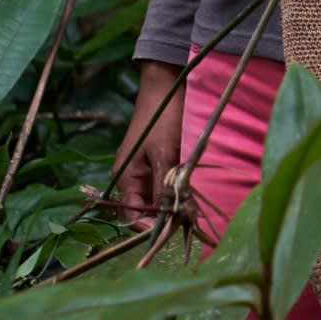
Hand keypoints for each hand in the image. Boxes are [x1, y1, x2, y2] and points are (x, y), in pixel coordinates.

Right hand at [109, 61, 185, 223]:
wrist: (167, 86)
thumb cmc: (161, 117)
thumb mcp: (163, 154)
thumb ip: (163, 187)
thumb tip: (167, 219)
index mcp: (125, 178)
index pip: (132, 217)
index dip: (150, 229)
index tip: (173, 233)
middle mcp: (134, 179)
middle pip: (147, 212)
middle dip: (166, 219)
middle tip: (188, 223)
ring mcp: (148, 171)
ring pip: (160, 200)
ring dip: (175, 205)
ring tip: (193, 211)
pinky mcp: (162, 164)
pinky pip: (169, 186)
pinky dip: (180, 192)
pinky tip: (195, 195)